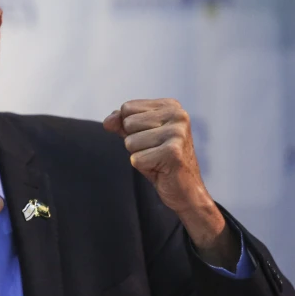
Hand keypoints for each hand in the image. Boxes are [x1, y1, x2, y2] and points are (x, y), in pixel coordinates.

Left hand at [102, 98, 207, 213]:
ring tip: (158, 159)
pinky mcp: (173, 152)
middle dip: (135, 142)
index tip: (152, 138)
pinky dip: (144, 167)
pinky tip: (161, 169)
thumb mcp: (139, 136)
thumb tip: (108, 121)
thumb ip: (121, 123)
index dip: (131, 128)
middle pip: (128, 123)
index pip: (127, 108)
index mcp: (171, 106)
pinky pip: (136, 159)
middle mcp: (178, 115)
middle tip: (155, 151)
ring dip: (139, 155)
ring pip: (130, 142)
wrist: (185, 190)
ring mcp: (177, 133)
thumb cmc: (161, 160)